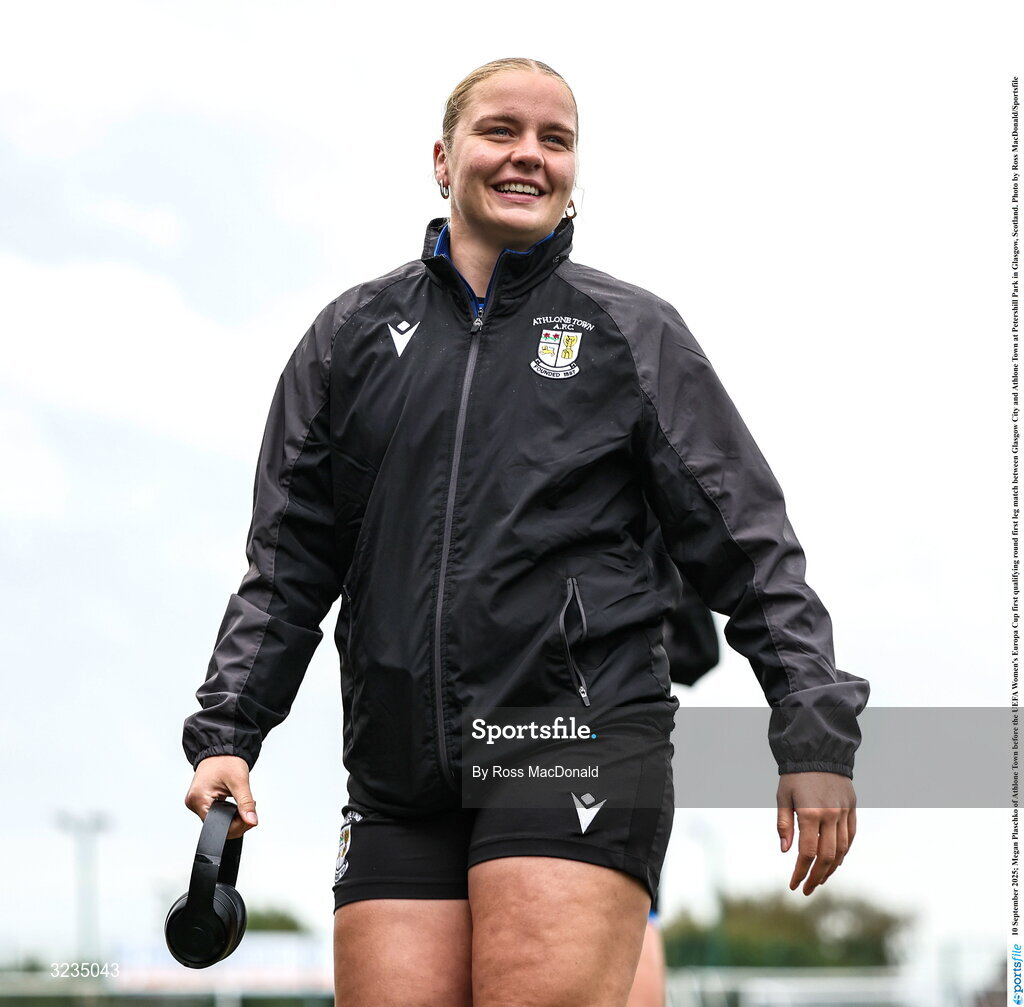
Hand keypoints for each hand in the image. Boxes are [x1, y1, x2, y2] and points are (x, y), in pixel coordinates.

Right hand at [184, 754, 257, 839]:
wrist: (222, 747)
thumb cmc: (227, 759)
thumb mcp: (240, 781)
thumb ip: (246, 803)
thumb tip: (252, 821)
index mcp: (198, 798)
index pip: (217, 825)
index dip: (236, 824)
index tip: (249, 815)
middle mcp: (193, 802)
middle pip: (216, 825)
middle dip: (236, 820)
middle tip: (248, 805)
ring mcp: (195, 801)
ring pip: (216, 820)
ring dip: (231, 815)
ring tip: (239, 800)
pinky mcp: (200, 800)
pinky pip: (214, 813)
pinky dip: (226, 811)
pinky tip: (232, 802)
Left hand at [776, 771, 855, 895]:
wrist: (818, 751)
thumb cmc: (795, 775)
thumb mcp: (783, 796)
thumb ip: (784, 824)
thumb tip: (785, 850)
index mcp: (810, 813)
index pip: (807, 852)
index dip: (800, 872)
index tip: (793, 885)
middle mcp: (830, 816)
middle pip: (827, 857)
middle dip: (816, 876)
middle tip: (806, 889)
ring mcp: (843, 813)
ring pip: (841, 850)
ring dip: (831, 869)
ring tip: (819, 880)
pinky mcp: (852, 809)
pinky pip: (851, 837)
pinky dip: (843, 853)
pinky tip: (834, 862)